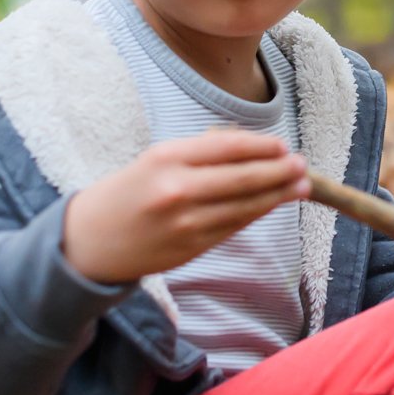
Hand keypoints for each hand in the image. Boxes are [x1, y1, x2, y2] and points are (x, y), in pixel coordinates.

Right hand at [62, 131, 309, 283]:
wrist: (90, 241)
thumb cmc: (130, 191)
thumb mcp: (157, 158)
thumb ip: (201, 153)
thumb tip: (252, 148)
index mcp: (167, 158)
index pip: (228, 147)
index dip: (262, 146)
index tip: (283, 145)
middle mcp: (177, 189)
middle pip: (243, 178)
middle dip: (279, 172)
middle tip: (303, 166)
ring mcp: (185, 223)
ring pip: (244, 206)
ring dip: (278, 196)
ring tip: (302, 186)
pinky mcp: (191, 248)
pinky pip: (232, 227)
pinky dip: (256, 215)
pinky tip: (272, 205)